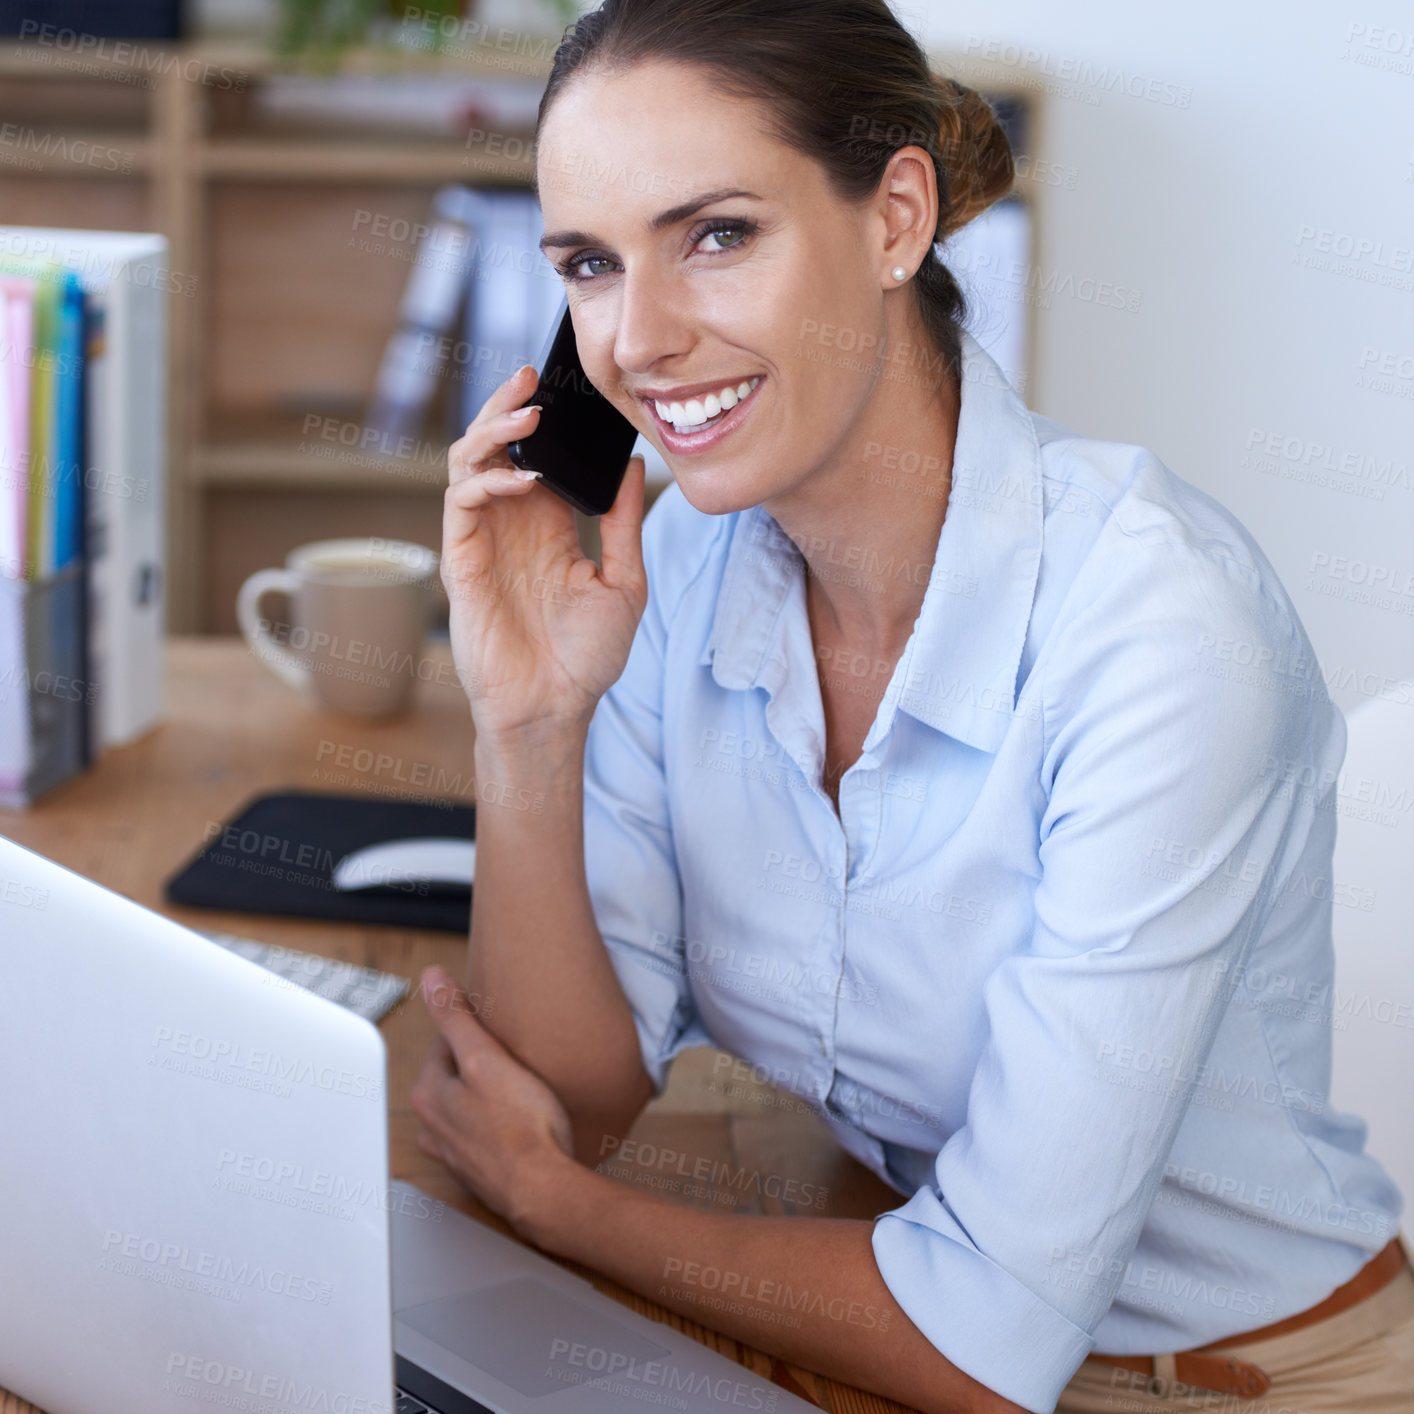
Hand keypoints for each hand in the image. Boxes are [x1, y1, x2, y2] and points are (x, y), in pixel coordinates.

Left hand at [409, 965, 576, 1235]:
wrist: (545, 1189)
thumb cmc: (522, 1126)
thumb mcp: (486, 1057)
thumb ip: (455, 1016)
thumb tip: (432, 977)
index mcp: (428, 1093)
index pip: (447, 1040)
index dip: (480, 1031)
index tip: (503, 1033)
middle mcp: (433, 1125)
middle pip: (456, 1073)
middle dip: (483, 1063)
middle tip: (517, 1061)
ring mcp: (454, 1151)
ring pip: (468, 1104)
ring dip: (490, 1094)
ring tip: (521, 1091)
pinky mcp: (478, 1169)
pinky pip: (484, 1131)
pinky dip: (499, 1123)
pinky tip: (521, 1122)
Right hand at [441, 363, 648, 738]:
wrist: (554, 708)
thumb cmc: (586, 657)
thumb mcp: (624, 581)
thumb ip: (624, 522)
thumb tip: (635, 466)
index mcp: (550, 526)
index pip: (541, 457)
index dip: (549, 422)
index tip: (569, 388)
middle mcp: (513, 526)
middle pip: (498, 447)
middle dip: (509, 406)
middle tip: (530, 375)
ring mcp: (484, 541)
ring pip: (470, 464)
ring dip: (492, 432)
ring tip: (525, 416)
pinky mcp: (461, 560)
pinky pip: (461, 504)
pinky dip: (484, 481)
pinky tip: (516, 480)